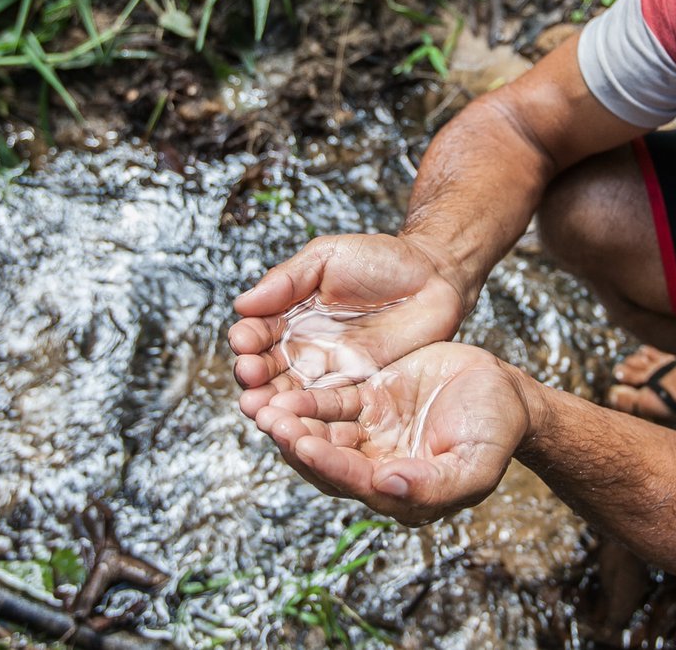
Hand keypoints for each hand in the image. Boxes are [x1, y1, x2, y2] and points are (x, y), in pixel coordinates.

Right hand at [228, 233, 466, 416]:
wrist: (433, 277)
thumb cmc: (381, 258)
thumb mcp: (328, 256)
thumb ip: (288, 280)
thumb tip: (242, 304)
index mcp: (291, 311)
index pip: (259, 330)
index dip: (248, 338)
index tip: (243, 342)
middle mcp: (303, 343)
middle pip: (268, 365)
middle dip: (253, 373)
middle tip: (248, 376)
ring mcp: (328, 367)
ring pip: (290, 390)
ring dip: (271, 400)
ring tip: (258, 406)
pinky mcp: (355, 385)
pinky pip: (325, 403)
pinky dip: (306, 413)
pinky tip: (292, 417)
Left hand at [251, 343, 529, 525]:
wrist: (506, 392)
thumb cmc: (497, 432)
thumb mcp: (477, 464)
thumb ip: (436, 485)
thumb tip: (388, 487)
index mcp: (401, 492)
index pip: (355, 482)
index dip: (329, 465)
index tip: (304, 444)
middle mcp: (378, 467)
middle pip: (326, 463)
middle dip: (297, 444)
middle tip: (271, 423)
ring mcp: (371, 434)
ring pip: (321, 434)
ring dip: (293, 424)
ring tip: (264, 408)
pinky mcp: (369, 402)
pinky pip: (330, 403)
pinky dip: (306, 400)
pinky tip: (284, 392)